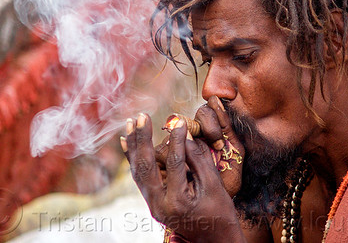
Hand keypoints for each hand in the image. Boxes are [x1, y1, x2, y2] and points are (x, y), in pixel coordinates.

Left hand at [121, 113, 245, 242]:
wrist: (214, 240)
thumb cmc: (220, 213)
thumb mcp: (214, 185)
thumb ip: (199, 160)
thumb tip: (185, 135)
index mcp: (177, 202)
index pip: (174, 164)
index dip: (177, 140)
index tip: (179, 122)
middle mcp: (159, 205)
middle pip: (146, 167)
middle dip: (143, 139)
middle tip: (142, 116)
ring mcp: (152, 205)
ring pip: (138, 171)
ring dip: (134, 145)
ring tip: (132, 123)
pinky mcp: (152, 202)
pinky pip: (139, 177)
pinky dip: (133, 158)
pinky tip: (127, 141)